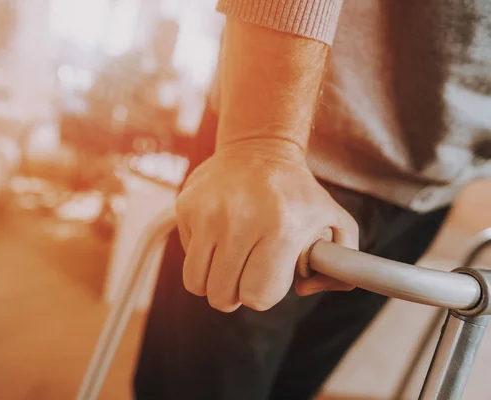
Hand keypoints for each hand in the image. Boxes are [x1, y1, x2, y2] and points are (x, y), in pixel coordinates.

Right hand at [176, 140, 358, 311]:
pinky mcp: (186, 207)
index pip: (257, 296)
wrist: (258, 148)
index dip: (263, 294)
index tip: (268, 279)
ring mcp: (207, 213)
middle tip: (246, 273)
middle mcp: (240, 220)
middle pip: (222, 296)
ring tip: (230, 260)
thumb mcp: (334, 222)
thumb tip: (305, 289)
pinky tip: (218, 234)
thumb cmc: (297, 194)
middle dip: (235, 293)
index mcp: (281, 228)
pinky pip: (186, 256)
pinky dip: (201, 254)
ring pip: (196, 283)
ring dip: (213, 279)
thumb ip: (342, 265)